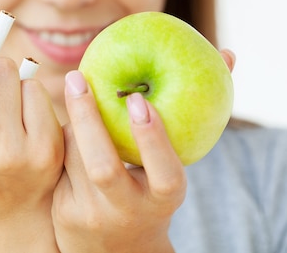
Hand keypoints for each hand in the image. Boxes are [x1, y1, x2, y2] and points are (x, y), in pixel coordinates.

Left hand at [52, 70, 184, 252]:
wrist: (119, 251)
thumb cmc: (153, 192)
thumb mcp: (174, 166)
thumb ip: (194, 115)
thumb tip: (228, 53)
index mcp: (163, 199)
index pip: (164, 173)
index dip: (152, 137)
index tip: (139, 99)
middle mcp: (127, 211)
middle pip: (103, 167)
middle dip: (87, 117)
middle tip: (76, 76)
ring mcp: (92, 216)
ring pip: (73, 157)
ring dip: (73, 123)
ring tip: (77, 95)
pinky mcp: (63, 214)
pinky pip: (57, 163)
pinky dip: (64, 138)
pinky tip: (69, 127)